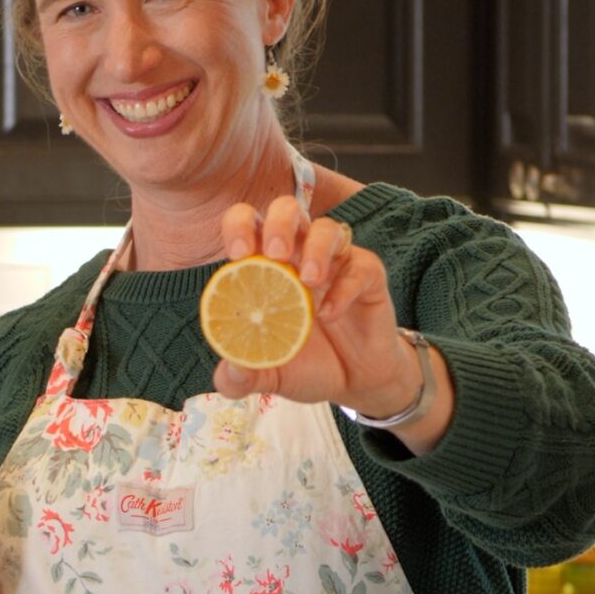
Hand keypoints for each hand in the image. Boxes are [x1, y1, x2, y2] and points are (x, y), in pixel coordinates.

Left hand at [211, 195, 425, 418]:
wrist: (355, 383)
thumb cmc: (306, 365)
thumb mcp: (268, 376)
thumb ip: (240, 378)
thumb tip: (226, 373)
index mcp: (266, 266)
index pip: (248, 225)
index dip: (239, 226)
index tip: (238, 252)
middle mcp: (299, 255)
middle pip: (287, 210)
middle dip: (279, 223)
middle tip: (274, 253)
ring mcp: (336, 262)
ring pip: (328, 229)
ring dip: (315, 249)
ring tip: (308, 282)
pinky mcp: (368, 275)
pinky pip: (359, 266)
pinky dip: (344, 288)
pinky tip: (329, 314)